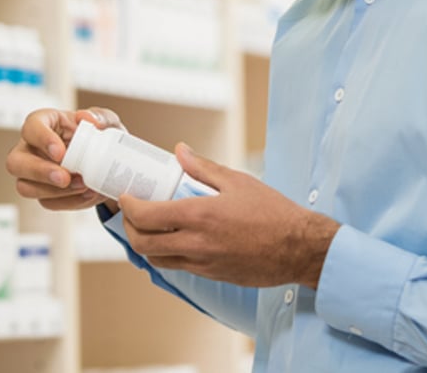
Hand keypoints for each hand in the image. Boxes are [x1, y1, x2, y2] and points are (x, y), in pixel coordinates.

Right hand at [7, 106, 124, 212]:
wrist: (110, 164)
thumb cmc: (100, 137)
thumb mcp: (107, 121)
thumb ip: (101, 117)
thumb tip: (88, 119)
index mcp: (44, 123)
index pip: (30, 127)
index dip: (41, 139)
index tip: (60, 152)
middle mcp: (31, 148)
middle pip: (15, 162)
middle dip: (39, 172)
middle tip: (64, 177)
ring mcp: (33, 173)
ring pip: (25, 187)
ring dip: (53, 191)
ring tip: (82, 186)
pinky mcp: (43, 193)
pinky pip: (47, 202)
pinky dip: (69, 202)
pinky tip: (87, 194)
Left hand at [119, 143, 339, 288]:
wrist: (299, 248)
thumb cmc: (273, 212)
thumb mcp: (238, 181)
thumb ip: (203, 167)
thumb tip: (179, 151)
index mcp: (199, 215)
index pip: (146, 216)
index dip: (129, 206)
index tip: (126, 196)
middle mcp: (196, 243)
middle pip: (143, 244)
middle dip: (129, 228)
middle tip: (132, 213)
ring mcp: (203, 263)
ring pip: (157, 260)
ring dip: (146, 244)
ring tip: (149, 227)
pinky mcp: (212, 276)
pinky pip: (178, 267)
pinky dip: (167, 254)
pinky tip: (174, 239)